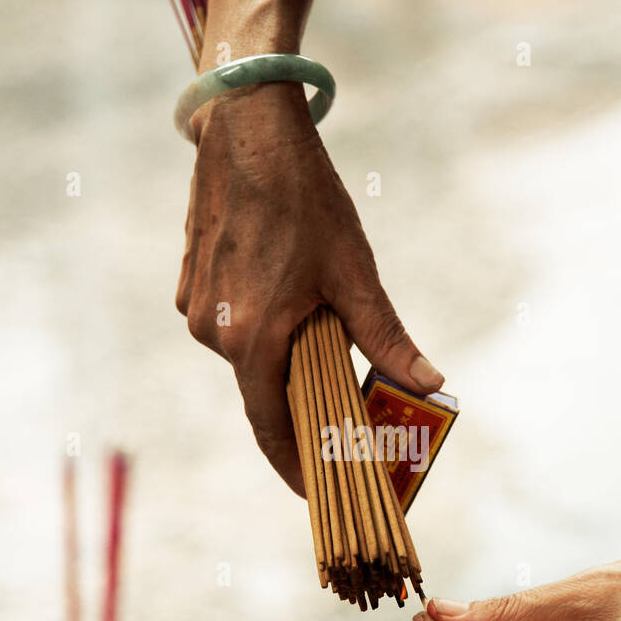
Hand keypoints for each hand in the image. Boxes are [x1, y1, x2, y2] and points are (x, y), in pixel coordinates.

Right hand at [175, 83, 443, 495]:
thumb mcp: (354, 271)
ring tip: (327, 352)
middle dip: (302, 411)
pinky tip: (294, 305)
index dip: (296, 466)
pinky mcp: (191, 283)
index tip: (317, 494)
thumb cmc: (303, 196)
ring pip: (247, 357)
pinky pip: (231, 325)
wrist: (245, 126)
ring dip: (284, 362)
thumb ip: (385, 337)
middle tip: (342, 424)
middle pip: (263, 393)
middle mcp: (213, 331)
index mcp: (250, 338)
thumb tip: (428, 383)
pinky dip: (262, 331)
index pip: (272, 428)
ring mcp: (196, 307)